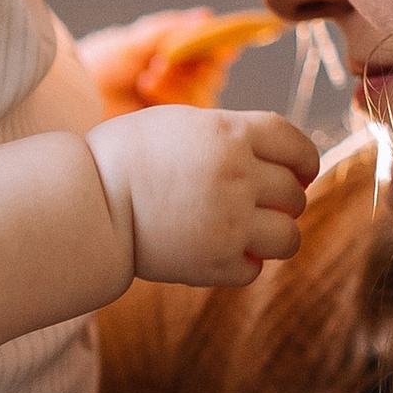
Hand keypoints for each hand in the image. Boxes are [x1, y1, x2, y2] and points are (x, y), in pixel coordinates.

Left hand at [79, 6, 283, 115]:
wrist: (70, 101)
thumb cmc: (96, 67)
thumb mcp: (133, 42)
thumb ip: (170, 30)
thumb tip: (206, 15)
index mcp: (171, 56)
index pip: (210, 48)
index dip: (220, 43)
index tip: (221, 40)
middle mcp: (177, 82)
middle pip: (213, 71)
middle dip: (194, 62)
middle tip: (162, 58)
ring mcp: (175, 109)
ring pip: (206, 92)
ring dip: (181, 80)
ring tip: (147, 76)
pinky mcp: (171, 134)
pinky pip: (193, 114)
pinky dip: (175, 96)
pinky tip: (147, 88)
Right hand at [88, 105, 318, 288]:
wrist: (87, 202)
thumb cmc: (126, 157)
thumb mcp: (183, 124)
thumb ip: (230, 136)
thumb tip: (274, 157)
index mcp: (230, 134)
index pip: (296, 145)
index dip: (305, 161)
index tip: (302, 172)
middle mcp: (238, 176)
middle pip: (294, 193)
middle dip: (283, 199)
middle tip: (259, 204)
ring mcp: (230, 222)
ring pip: (288, 237)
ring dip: (275, 236)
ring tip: (249, 234)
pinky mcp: (216, 263)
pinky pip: (254, 269)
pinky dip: (240, 263)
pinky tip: (217, 251)